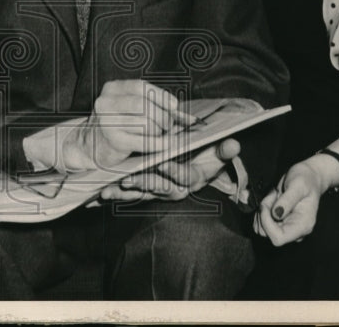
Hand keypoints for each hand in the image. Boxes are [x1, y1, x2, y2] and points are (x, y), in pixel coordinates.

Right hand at [61, 80, 192, 171]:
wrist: (90, 145)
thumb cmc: (115, 124)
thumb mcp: (126, 106)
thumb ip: (148, 103)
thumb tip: (177, 110)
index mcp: (112, 89)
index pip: (141, 87)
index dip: (161, 96)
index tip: (174, 105)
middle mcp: (106, 102)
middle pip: (145, 105)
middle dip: (163, 117)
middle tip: (169, 125)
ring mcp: (108, 122)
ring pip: (146, 124)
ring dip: (160, 132)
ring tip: (160, 134)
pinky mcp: (113, 141)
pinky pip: (144, 141)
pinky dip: (159, 144)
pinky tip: (165, 145)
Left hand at [100, 138, 242, 202]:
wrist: (196, 165)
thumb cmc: (205, 157)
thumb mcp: (217, 154)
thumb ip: (224, 150)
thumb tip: (234, 144)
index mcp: (192, 179)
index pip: (184, 176)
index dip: (175, 170)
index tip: (164, 162)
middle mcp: (175, 188)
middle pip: (160, 187)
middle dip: (145, 182)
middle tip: (130, 178)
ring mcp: (159, 191)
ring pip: (143, 192)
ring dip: (127, 192)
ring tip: (111, 189)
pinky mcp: (146, 191)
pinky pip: (132, 195)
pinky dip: (118, 194)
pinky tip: (104, 193)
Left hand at [253, 159, 329, 245]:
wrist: (308, 177)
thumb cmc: (306, 180)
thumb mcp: (298, 185)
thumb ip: (287, 200)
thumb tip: (276, 215)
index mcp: (303, 226)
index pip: (278, 238)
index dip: (266, 223)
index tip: (265, 205)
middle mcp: (295, 231)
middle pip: (267, 234)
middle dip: (264, 214)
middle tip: (272, 195)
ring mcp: (286, 228)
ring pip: (262, 230)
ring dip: (262, 212)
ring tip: (273, 196)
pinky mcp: (278, 224)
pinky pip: (261, 224)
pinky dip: (261, 212)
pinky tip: (271, 200)